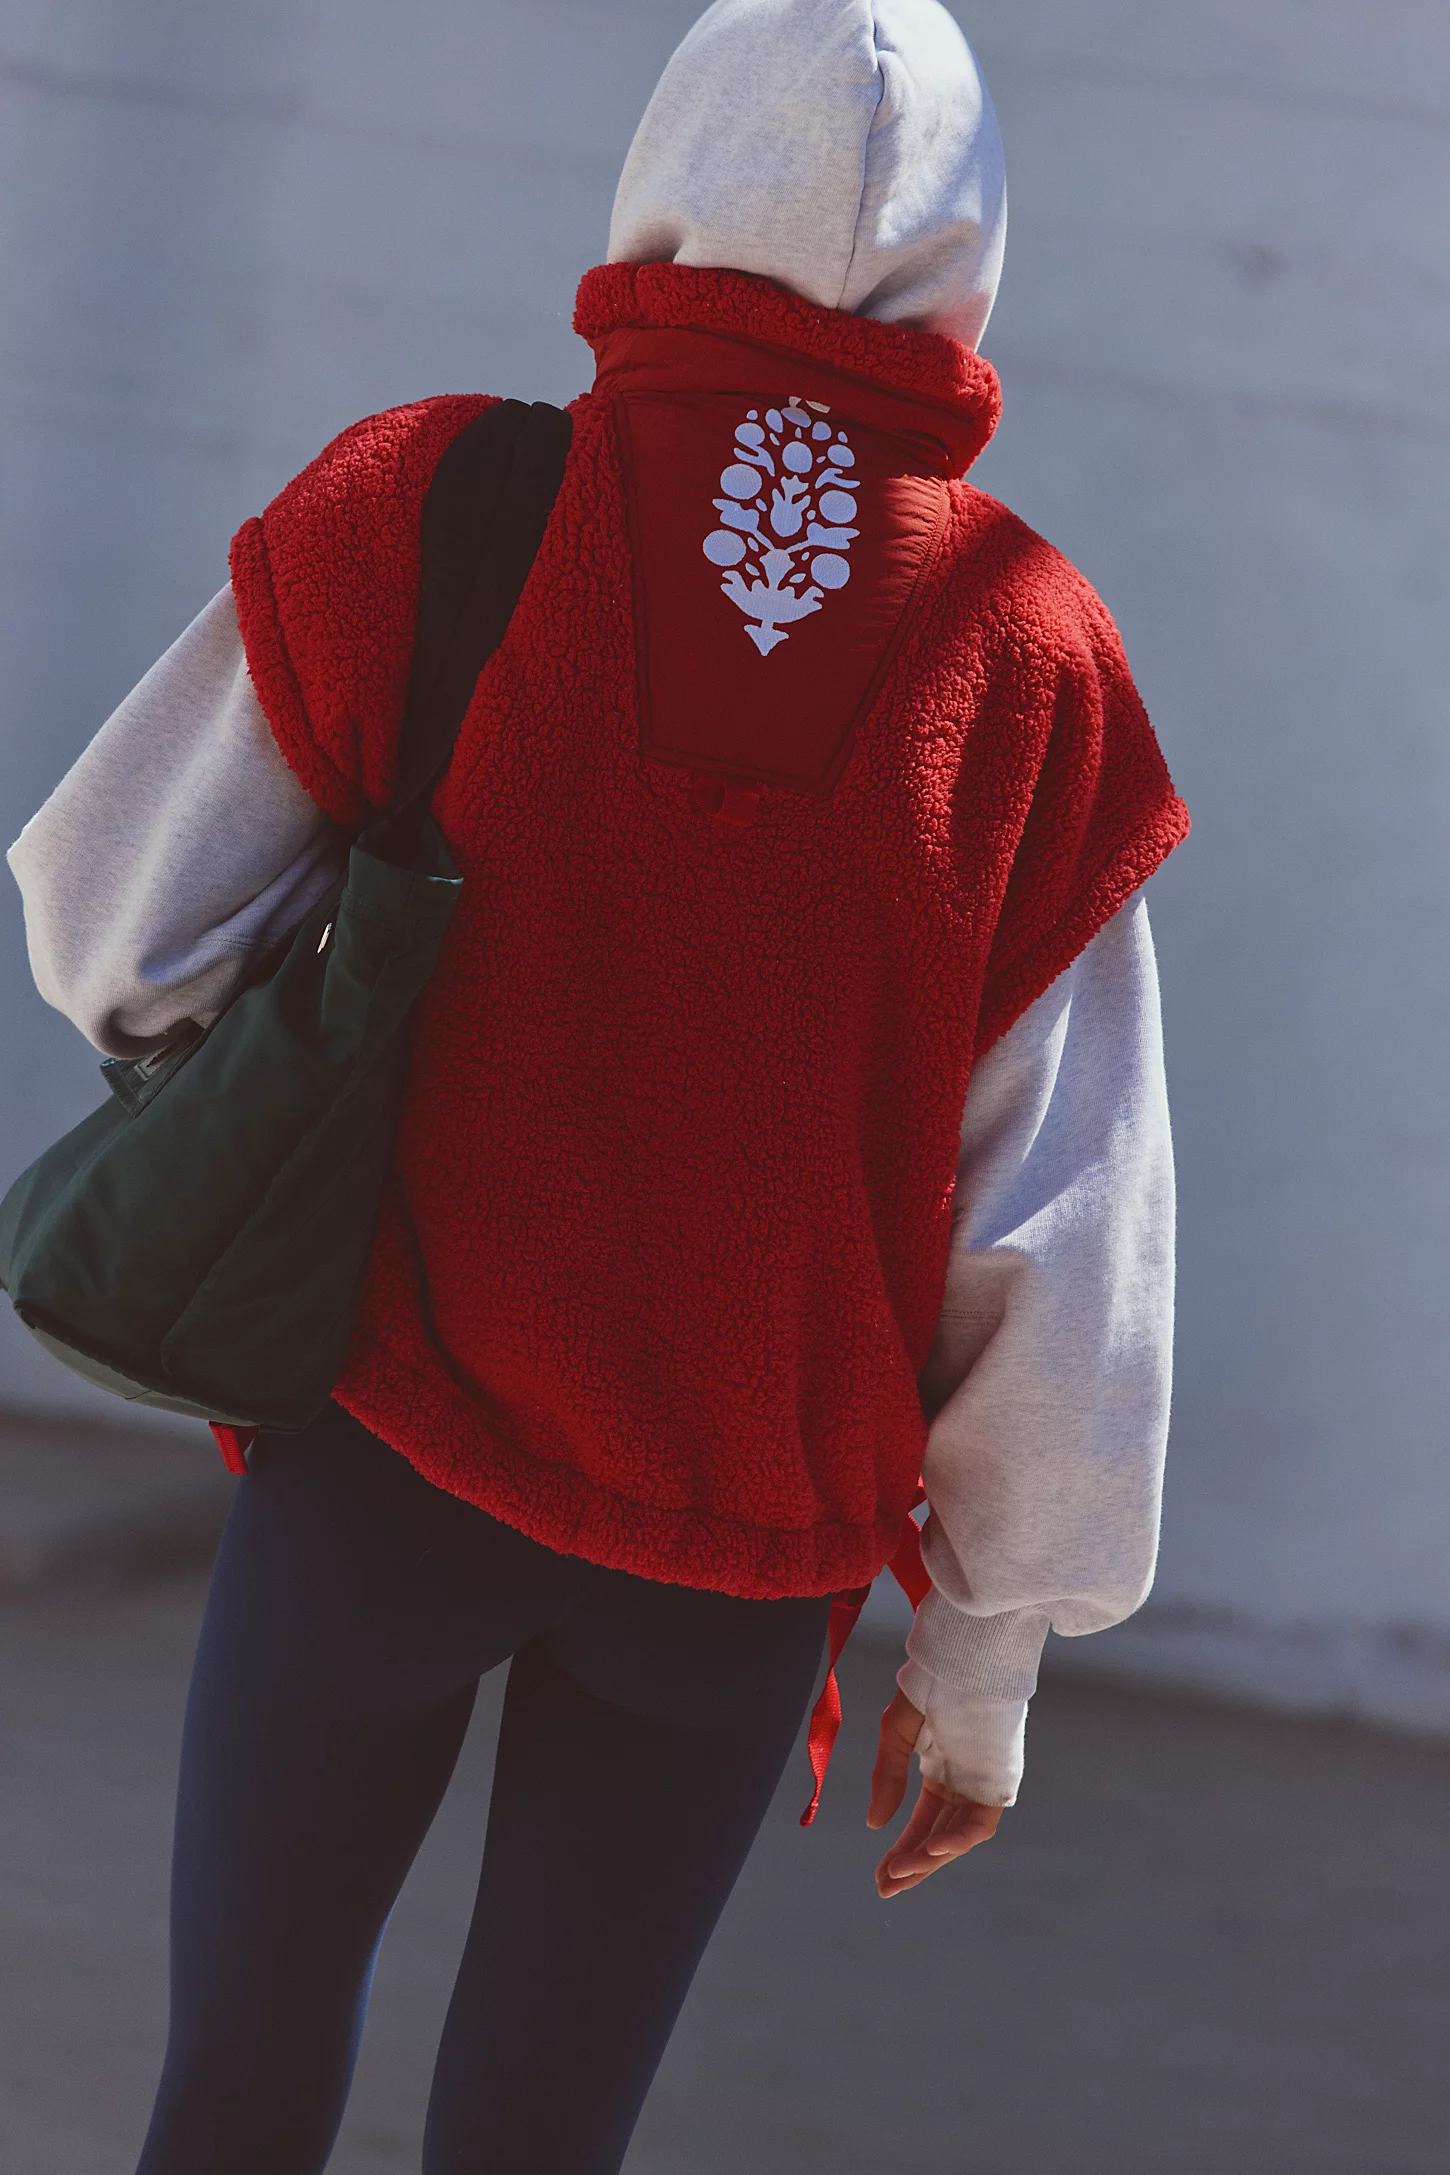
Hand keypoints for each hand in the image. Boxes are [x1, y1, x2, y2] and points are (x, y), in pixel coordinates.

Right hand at [867, 1688, 1003, 1898]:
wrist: (963, 1662)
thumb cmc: (931, 1688)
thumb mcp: (896, 1736)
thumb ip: (886, 1779)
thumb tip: (874, 1825)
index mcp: (941, 1772)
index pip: (923, 1823)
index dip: (902, 1850)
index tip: (881, 1875)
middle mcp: (963, 1785)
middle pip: (937, 1837)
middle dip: (912, 1866)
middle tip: (885, 1887)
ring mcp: (981, 1787)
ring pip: (957, 1838)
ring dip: (929, 1859)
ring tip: (900, 1872)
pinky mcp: (998, 1785)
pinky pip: (979, 1825)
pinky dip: (956, 1842)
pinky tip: (930, 1852)